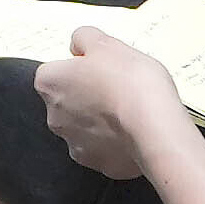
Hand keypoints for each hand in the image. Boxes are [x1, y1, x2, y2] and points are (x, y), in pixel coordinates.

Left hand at [32, 24, 190, 181]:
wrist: (155, 128)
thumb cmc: (130, 82)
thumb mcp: (106, 44)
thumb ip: (84, 38)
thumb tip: (77, 44)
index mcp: (49, 83)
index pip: (57, 70)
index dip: (82, 68)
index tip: (103, 69)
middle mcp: (54, 116)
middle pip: (69, 100)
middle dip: (90, 95)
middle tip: (119, 89)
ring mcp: (75, 144)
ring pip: (86, 127)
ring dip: (102, 121)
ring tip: (130, 112)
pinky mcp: (99, 165)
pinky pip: (106, 150)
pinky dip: (117, 143)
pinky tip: (135, 133)